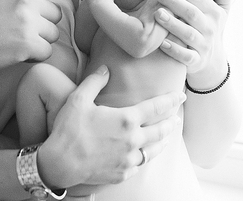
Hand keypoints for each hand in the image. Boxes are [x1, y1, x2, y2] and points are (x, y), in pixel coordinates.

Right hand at [0, 0, 80, 71]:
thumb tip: (46, 3)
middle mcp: (26, 0)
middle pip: (57, 15)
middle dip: (45, 25)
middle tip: (21, 31)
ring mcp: (28, 22)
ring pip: (53, 35)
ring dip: (40, 42)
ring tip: (15, 42)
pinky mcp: (27, 44)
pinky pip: (46, 52)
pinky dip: (35, 57)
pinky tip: (16, 54)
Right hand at [36, 66, 183, 188]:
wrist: (61, 163)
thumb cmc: (69, 130)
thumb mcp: (79, 99)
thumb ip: (94, 81)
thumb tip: (105, 69)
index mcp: (126, 119)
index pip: (156, 107)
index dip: (171, 100)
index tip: (181, 96)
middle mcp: (133, 140)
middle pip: (160, 131)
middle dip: (170, 123)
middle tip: (177, 118)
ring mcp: (128, 159)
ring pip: (153, 151)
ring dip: (162, 142)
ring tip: (166, 138)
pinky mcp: (122, 173)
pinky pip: (138, 165)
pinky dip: (143, 158)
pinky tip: (142, 156)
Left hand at [153, 0, 232, 87]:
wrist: (212, 60)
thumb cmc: (209, 26)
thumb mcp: (221, 9)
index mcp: (214, 12)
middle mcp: (210, 28)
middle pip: (191, 12)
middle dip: (173, 0)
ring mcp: (204, 45)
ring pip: (188, 34)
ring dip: (173, 24)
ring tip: (157, 13)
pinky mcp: (197, 61)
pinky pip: (186, 56)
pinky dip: (175, 50)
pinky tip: (162, 42)